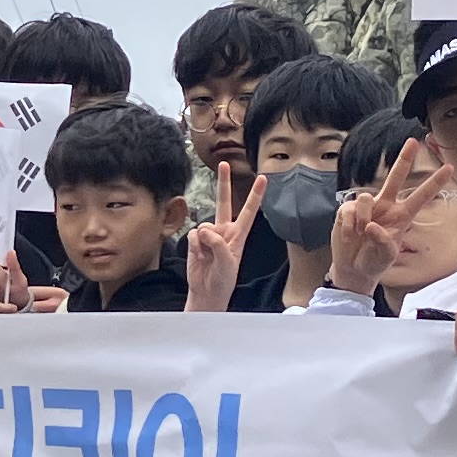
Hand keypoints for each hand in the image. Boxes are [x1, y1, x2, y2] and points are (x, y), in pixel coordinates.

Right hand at [184, 165, 263, 311]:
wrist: (206, 293)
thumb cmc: (222, 281)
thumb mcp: (228, 265)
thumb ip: (219, 245)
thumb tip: (204, 230)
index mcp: (238, 236)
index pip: (249, 212)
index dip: (255, 195)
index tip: (263, 178)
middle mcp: (224, 231)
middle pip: (224, 202)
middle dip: (224, 182)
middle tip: (224, 164)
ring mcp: (209, 235)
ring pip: (205, 224)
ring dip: (204, 241)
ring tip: (208, 257)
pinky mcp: (195, 240)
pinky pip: (193, 234)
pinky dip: (194, 246)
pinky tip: (199, 256)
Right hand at [326, 139, 447, 294]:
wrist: (353, 269)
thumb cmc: (375, 261)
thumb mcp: (386, 256)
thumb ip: (383, 242)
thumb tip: (371, 225)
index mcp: (402, 216)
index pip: (421, 196)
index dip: (435, 182)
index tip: (450, 168)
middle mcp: (386, 206)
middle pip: (396, 177)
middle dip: (404, 158)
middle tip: (412, 141)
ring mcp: (367, 206)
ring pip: (366, 199)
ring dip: (362, 219)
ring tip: (360, 235)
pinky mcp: (347, 209)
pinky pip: (349, 210)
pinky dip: (349, 226)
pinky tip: (349, 235)